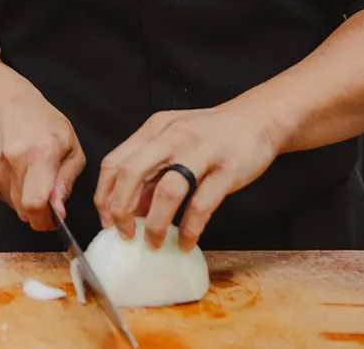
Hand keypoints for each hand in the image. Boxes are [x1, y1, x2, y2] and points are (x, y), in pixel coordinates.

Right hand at [0, 86, 85, 231]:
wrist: (6, 105)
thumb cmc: (43, 122)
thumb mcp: (71, 146)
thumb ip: (67, 180)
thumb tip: (59, 210)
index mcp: (40, 154)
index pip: (35, 203)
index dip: (45, 219)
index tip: (54, 218)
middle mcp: (14, 162)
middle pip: (25, 211)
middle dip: (39, 213)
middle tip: (48, 196)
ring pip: (15, 208)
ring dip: (27, 202)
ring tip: (33, 176)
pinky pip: (4, 199)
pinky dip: (15, 194)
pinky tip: (19, 173)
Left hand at [95, 100, 277, 251]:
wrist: (259, 118)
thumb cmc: (212, 134)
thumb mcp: (174, 139)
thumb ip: (152, 169)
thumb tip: (132, 209)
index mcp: (155, 129)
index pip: (116, 161)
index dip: (105, 195)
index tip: (107, 220)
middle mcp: (173, 137)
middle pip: (132, 172)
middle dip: (121, 209)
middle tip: (124, 234)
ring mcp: (200, 152)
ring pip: (166, 191)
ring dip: (155, 224)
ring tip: (153, 244)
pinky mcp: (227, 169)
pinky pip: (201, 204)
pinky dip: (189, 228)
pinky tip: (185, 241)